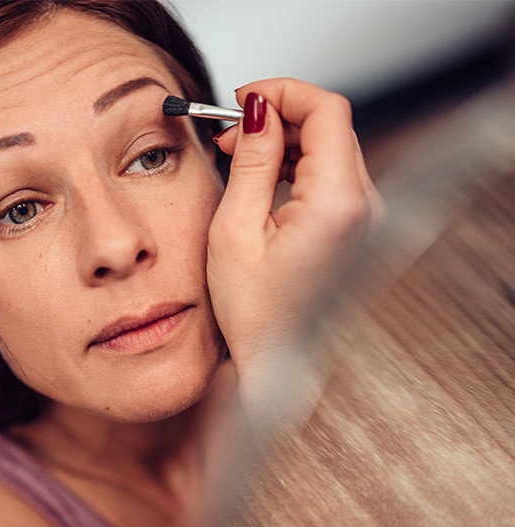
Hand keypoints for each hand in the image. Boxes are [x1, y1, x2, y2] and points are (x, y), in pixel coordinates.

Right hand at [207, 78, 384, 403]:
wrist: (280, 361)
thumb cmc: (256, 315)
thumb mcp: (235, 231)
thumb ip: (251, 162)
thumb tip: (257, 113)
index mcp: (337, 205)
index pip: (327, 111)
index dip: (283, 93)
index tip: (244, 99)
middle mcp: (365, 208)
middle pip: (331, 125)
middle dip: (279, 115)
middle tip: (232, 130)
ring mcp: (366, 218)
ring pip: (331, 146)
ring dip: (286, 139)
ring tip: (241, 154)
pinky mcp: (357, 227)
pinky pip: (331, 173)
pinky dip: (297, 163)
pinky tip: (264, 175)